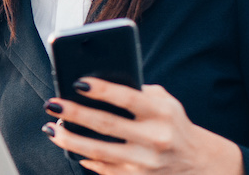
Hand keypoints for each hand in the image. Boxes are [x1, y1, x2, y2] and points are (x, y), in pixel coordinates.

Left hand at [43, 77, 242, 174]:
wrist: (198, 162)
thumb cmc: (172, 122)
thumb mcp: (164, 101)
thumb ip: (136, 91)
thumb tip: (94, 86)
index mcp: (162, 113)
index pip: (127, 98)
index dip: (101, 90)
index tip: (77, 82)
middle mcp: (154, 139)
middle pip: (106, 125)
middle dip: (74, 114)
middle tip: (51, 104)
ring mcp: (145, 163)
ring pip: (99, 151)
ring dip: (69, 140)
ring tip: (50, 129)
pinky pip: (104, 169)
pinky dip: (84, 158)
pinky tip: (68, 146)